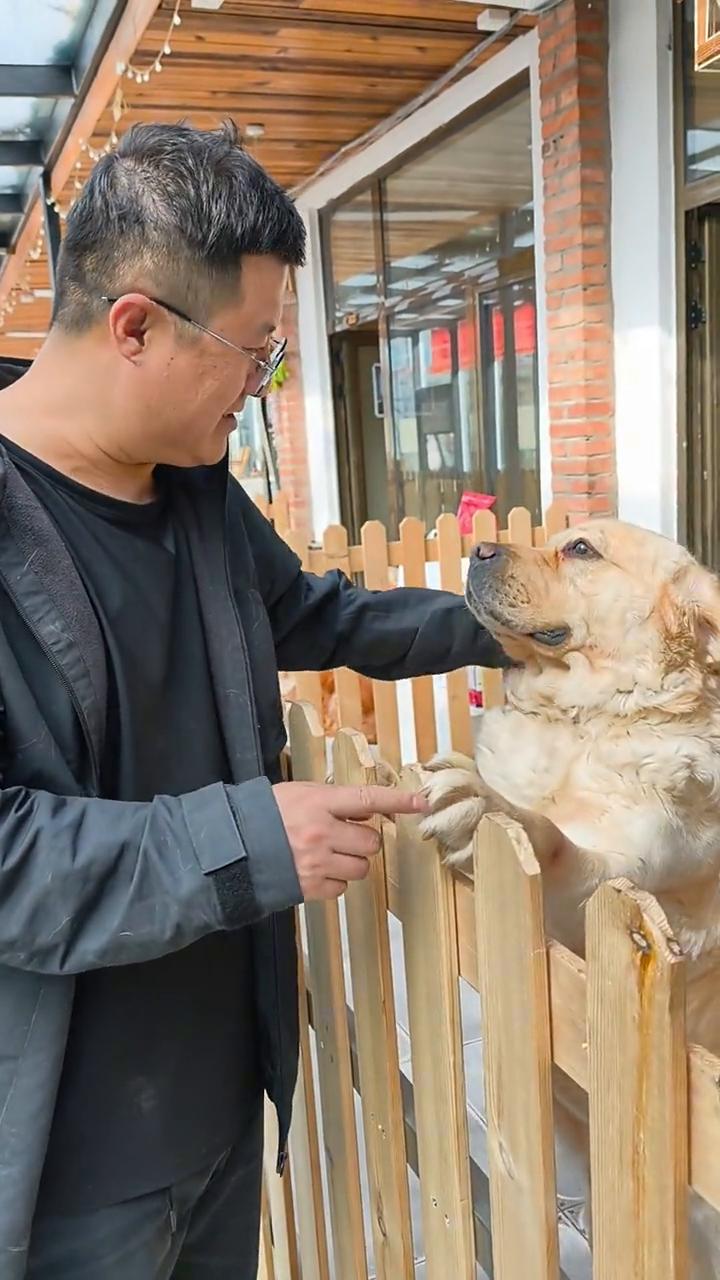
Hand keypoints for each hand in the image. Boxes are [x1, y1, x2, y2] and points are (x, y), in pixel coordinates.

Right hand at [273, 781, 426, 900]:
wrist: (231, 850)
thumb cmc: (261, 816)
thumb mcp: (296, 794)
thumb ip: (330, 801)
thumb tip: (364, 809)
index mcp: (318, 803)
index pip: (368, 799)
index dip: (398, 801)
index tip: (421, 802)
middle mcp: (321, 832)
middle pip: (370, 842)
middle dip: (363, 841)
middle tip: (344, 837)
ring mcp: (317, 863)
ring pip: (361, 868)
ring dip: (352, 863)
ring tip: (329, 855)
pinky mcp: (310, 887)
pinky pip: (342, 888)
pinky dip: (335, 881)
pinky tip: (316, 871)